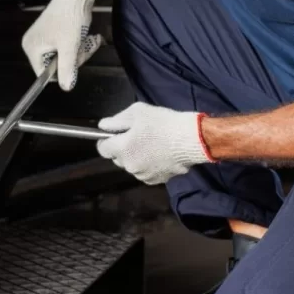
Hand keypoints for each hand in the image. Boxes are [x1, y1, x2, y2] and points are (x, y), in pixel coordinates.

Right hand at [21, 0, 101, 90]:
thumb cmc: (70, 18)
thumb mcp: (69, 47)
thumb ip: (67, 69)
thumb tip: (66, 87)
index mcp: (32, 49)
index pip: (45, 74)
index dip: (62, 71)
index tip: (74, 60)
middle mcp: (35, 45)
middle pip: (56, 65)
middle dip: (74, 59)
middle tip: (84, 47)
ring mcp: (45, 39)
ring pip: (65, 57)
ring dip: (80, 51)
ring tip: (89, 40)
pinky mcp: (55, 34)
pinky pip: (67, 48)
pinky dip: (79, 44)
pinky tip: (88, 37)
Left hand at [97, 102, 214, 183]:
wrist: (191, 139)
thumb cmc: (163, 123)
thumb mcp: (137, 112)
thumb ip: (116, 121)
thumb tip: (103, 127)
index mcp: (122, 150)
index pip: (102, 149)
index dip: (106, 140)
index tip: (114, 133)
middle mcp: (129, 166)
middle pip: (117, 158)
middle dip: (123, 148)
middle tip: (137, 135)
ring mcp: (143, 175)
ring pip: (133, 165)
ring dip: (136, 157)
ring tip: (151, 144)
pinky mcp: (158, 180)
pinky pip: (146, 172)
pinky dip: (149, 164)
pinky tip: (160, 154)